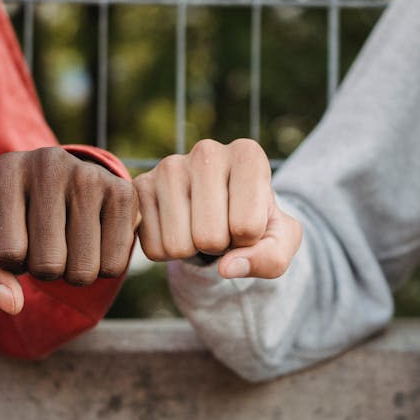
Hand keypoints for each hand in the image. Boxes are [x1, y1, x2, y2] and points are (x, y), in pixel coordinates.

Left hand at [0, 147, 138, 313]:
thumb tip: (12, 304)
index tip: (16, 237)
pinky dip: (102, 267)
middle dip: (44, 270)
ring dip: (73, 272)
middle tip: (46, 242)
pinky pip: (113, 266)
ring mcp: (90, 175)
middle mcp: (47, 163)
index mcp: (4, 171)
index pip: (6, 253)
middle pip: (48, 264)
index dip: (10, 262)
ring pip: (82, 270)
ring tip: (68, 241)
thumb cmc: (17, 225)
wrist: (61, 192)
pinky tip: (94, 239)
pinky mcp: (124, 192)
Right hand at [134, 139, 301, 278]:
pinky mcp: (139, 187)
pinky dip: (167, 252)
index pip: (246, 227)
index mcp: (248, 155)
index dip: (249, 241)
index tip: (248, 223)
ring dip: (192, 251)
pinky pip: (153, 248)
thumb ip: (270, 259)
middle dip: (219, 248)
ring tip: (200, 227)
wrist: (222, 213)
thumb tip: (227, 268)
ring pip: (178, 246)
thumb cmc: (256, 223)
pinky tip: (178, 228)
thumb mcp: (280, 242)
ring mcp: (168, 167)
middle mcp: (207, 151)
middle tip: (222, 228)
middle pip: (210, 238)